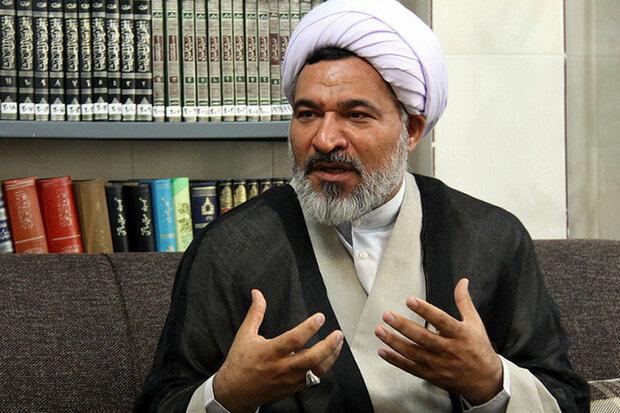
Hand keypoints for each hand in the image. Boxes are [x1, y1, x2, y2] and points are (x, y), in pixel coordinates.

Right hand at [213, 289, 343, 412]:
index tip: (320, 317)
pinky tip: (328, 358)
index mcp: (269, 352)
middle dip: (328, 346)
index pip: (294, 339)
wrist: (234, 393)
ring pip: (316, 371)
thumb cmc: (239, 363)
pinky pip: (313, 380)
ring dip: (330, 357)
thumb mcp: (244, 335)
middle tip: (338, 334)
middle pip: (310, 358)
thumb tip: (257, 294)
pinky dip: (323, 368)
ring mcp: (288, 380)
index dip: (309, 327)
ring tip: (338, 344)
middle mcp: (281, 367)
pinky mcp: (292, 389)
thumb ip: (255, 313)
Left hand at [374, 278, 502, 404]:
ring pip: (413, 353)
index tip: (410, 300)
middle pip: (422, 337)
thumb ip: (464, 301)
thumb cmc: (479, 348)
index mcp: (459, 334)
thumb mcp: (475, 323)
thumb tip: (462, 281)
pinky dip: (396, 360)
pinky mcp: (432, 375)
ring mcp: (439, 364)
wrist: (486, 381)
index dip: (425, 310)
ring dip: (394, 342)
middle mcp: (448, 349)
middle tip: (387, 315)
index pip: (440, 320)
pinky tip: (383, 351)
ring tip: (380, 330)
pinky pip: (411, 368)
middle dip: (403, 326)